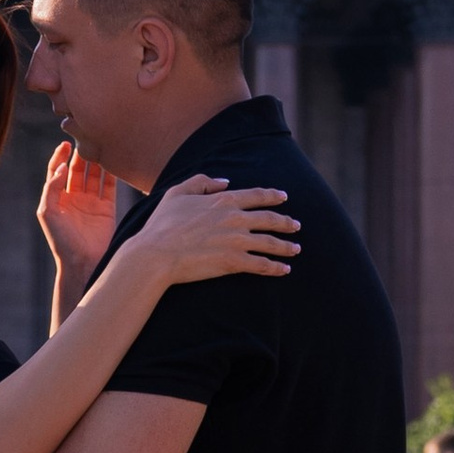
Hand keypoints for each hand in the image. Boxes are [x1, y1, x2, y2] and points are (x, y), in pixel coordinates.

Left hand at [37, 140, 122, 293]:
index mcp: (57, 198)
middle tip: (85, 139)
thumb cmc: (61, 240)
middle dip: (80, 154)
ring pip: (94, 175)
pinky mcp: (106, 208)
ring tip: (99, 145)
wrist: (82, 262)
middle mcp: (74, 198)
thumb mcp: (47, 212)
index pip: (57, 171)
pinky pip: (109, 186)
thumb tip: (63, 167)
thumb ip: (52, 188)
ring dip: (96, 161)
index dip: (60, 156)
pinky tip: (112, 160)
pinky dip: (111, 173)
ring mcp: (91, 202)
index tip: (65, 143)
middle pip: (77, 170)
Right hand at [130, 172, 299, 286]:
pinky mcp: (234, 262)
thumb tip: (224, 182)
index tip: (283, 197)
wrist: (156, 254)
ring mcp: (236, 241)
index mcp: (223, 201)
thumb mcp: (177, 193)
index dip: (272, 196)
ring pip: (270, 243)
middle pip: (270, 219)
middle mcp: (235, 219)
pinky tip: (284, 270)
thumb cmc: (162, 224)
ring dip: (286, 246)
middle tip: (297, 226)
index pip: (256, 195)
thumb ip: (202, 182)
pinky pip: (261, 265)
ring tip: (296, 249)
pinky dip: (275, 267)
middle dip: (286, 222)